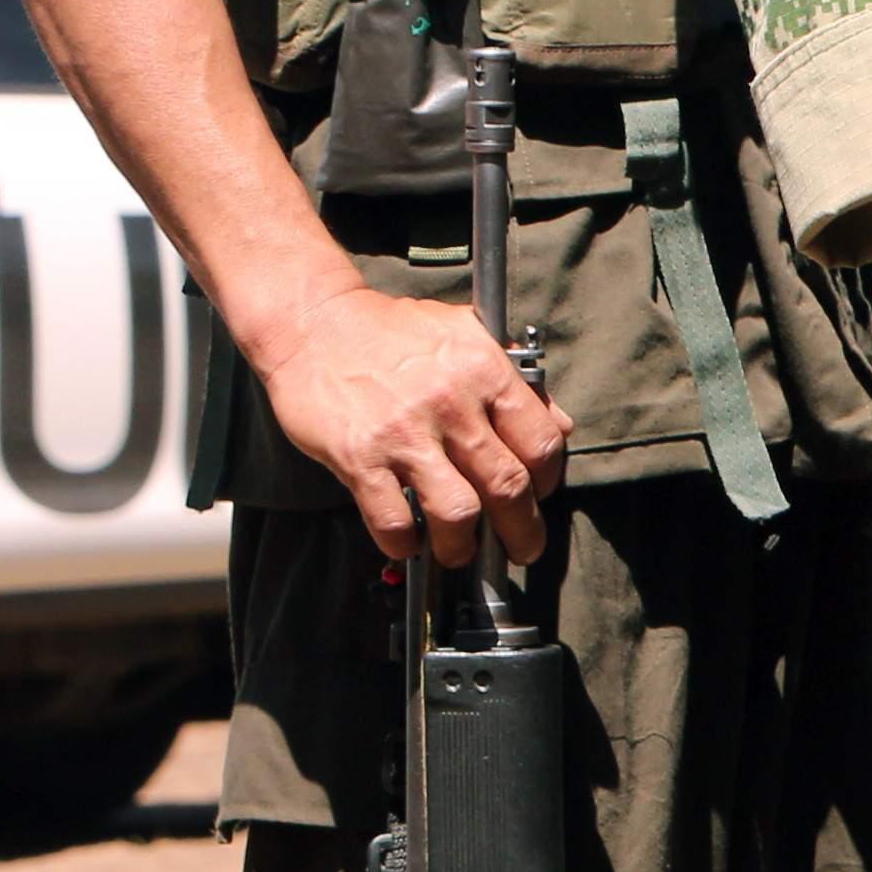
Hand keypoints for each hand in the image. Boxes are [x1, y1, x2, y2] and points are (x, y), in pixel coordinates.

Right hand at [236, 281, 567, 567]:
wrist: (311, 320)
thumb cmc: (392, 332)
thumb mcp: (466, 335)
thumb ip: (516, 381)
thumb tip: (560, 428)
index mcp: (485, 371)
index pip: (542, 444)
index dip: (547, 482)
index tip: (538, 496)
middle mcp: (450, 402)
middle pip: (508, 487)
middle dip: (521, 532)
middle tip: (519, 548)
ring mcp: (403, 431)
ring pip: (458, 513)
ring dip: (463, 547)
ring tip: (458, 551)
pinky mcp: (358, 455)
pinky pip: (394, 520)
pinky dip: (405, 544)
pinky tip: (407, 542)